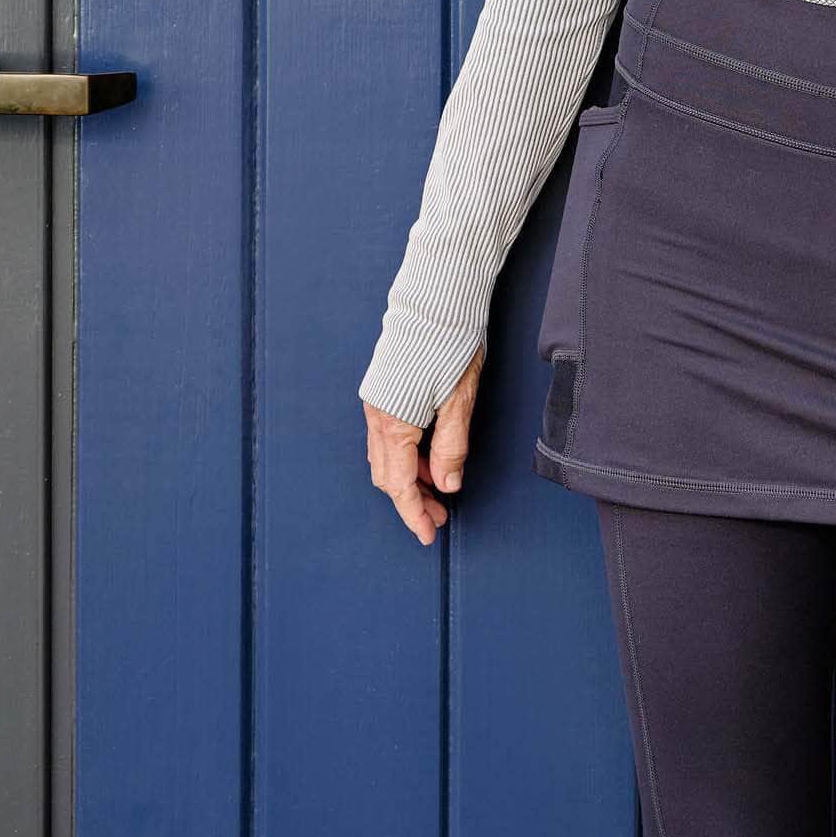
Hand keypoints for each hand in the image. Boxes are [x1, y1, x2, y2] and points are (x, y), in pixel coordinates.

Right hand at [364, 342, 480, 543]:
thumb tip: (448, 485)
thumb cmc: (452, 344)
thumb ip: (451, 446)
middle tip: (440, 517)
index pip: (400, 485)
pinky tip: (431, 456)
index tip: (428, 535)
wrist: (437, 301)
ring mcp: (376, 403)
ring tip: (441, 489)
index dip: (414, 514)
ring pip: (387, 457)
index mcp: (393, 423)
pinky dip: (408, 455)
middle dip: (412, 501)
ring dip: (411, 478)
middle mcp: (377, 416)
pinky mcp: (383, 391)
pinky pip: (389, 437)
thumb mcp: (459, 401)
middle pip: (388, 476)